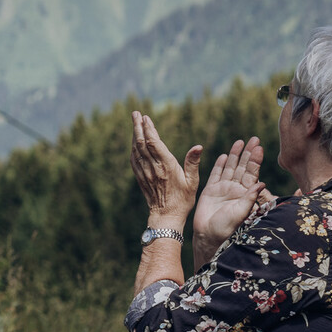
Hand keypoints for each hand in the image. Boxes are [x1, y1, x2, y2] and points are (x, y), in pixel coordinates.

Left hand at [129, 112, 201, 229]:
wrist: (166, 217)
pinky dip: (133, 148)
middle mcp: (153, 167)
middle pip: (142, 142)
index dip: (149, 128)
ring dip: (135, 135)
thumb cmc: (182, 200)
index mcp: (166, 166)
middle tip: (135, 114)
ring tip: (134, 123)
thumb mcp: (193, 182)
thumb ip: (192, 163)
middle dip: (138, 126)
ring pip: (137, 150)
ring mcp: (145, 173)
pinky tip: (134, 142)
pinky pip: (134, 160)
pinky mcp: (141, 178)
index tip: (146, 117)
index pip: (154, 142)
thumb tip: (198, 146)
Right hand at [193, 137, 267, 261]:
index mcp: (246, 194)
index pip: (252, 174)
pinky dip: (220, 165)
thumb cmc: (227, 228)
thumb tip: (262, 183)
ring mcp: (223, 189)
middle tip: (254, 139)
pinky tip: (224, 156)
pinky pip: (216, 174)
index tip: (259, 149)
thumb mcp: (241, 213)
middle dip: (248, 153)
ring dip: (235, 155)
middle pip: (243, 167)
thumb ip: (250, 198)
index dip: (255, 161)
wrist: (208, 235)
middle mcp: (236, 190)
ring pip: (230, 168)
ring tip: (240, 142)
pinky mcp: (211, 190)